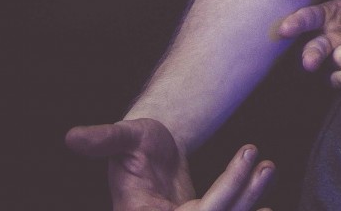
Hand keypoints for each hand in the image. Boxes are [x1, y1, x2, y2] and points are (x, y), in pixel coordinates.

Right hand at [65, 118, 272, 210]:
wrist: (150, 150)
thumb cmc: (136, 143)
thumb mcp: (123, 138)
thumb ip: (104, 140)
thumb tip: (72, 137)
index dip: (223, 193)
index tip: (244, 161)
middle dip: (241, 196)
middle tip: (265, 163)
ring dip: (250, 199)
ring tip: (267, 168)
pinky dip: (246, 210)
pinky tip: (268, 208)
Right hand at [278, 0, 340, 87]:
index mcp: (328, 14)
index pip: (308, 18)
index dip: (296, 23)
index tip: (284, 30)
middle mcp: (330, 36)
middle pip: (314, 49)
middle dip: (311, 56)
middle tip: (309, 63)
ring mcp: (340, 52)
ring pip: (331, 67)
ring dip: (339, 69)